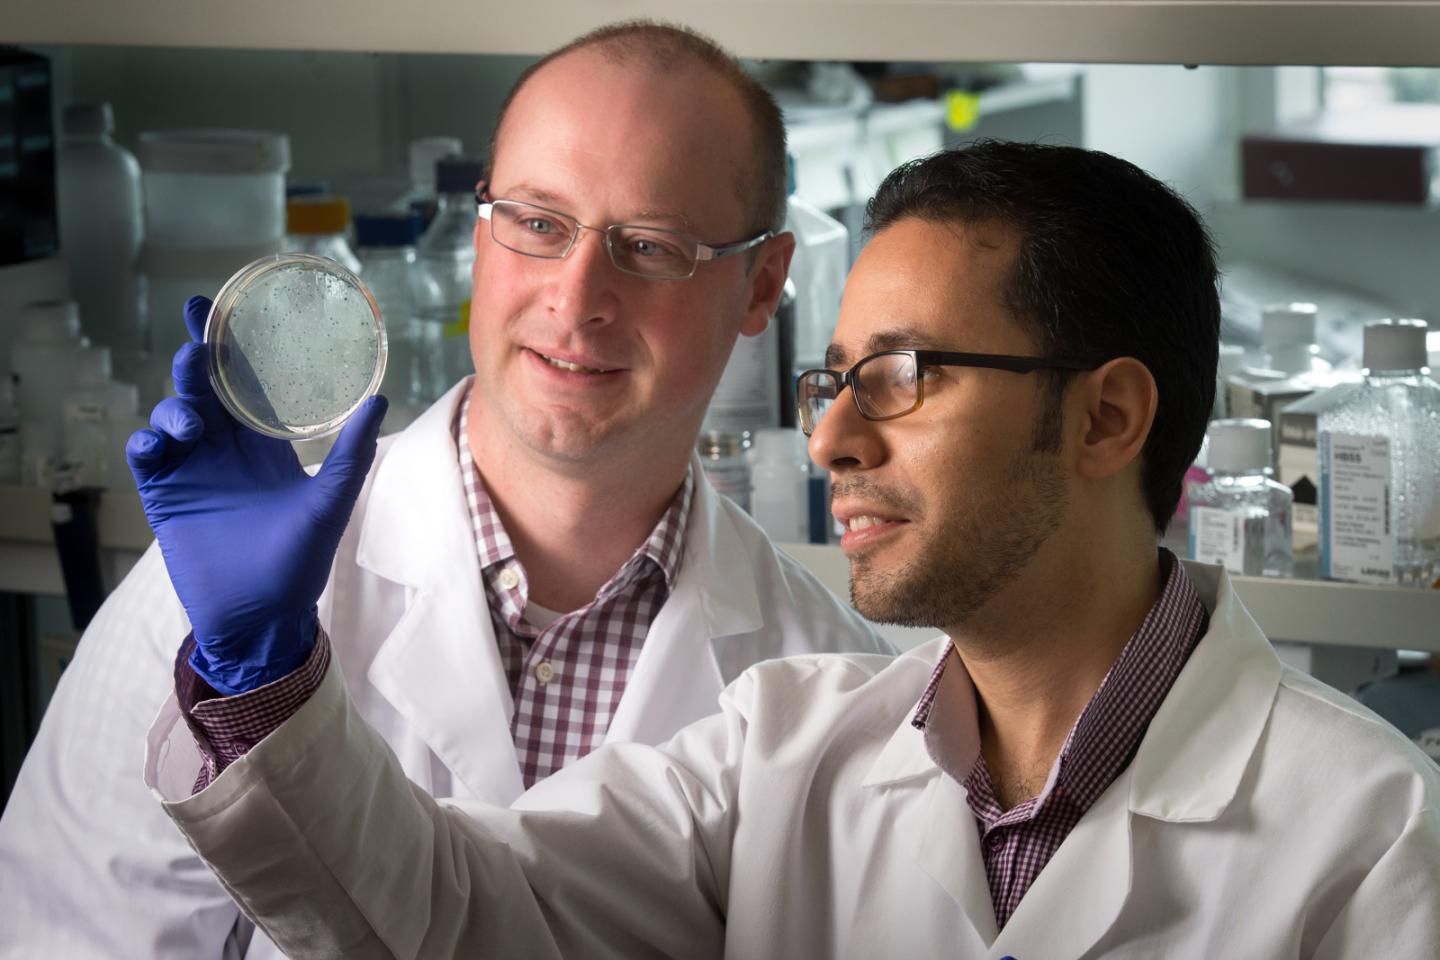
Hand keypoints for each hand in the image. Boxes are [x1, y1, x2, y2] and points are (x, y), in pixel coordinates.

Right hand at [126, 296, 386, 694]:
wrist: (262, 615)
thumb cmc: (300, 561)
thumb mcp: (330, 500)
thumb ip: (350, 452)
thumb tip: (379, 397)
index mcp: (263, 444)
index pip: (245, 383)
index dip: (232, 345)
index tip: (222, 307)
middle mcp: (225, 448)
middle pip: (203, 387)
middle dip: (196, 356)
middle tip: (198, 337)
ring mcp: (191, 469)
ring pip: (172, 414)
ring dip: (176, 403)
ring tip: (192, 417)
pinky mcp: (164, 495)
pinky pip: (145, 453)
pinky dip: (148, 440)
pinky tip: (161, 443)